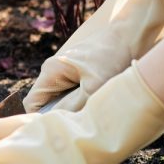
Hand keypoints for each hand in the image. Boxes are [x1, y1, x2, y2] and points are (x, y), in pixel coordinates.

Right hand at [23, 0, 163, 112]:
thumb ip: (72, 107)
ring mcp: (64, 72)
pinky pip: (72, 94)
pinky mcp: (77, 73)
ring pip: (61, 100)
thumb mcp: (94, 87)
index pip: (32, 103)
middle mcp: (53, 71)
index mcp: (51, 71)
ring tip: (91, 111)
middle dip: (60, 115)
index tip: (61, 128)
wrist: (131, 35)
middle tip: (80, 123)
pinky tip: (97, 102)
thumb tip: (57, 123)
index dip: (41, 118)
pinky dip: (82, 102)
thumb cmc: (112, 57)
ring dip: (73, 109)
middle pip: (47, 103)